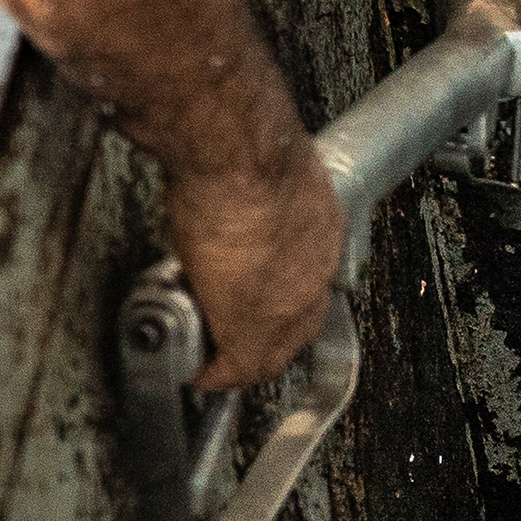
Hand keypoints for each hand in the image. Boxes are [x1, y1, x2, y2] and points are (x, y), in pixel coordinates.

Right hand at [169, 149, 343, 390]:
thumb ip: (257, 187)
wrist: (239, 157)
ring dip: (241, 357)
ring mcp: (289, 303)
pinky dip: (214, 373)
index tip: (255, 300)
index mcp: (323, 227)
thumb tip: (230, 180)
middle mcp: (317, 270)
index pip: (308, 280)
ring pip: (272, 348)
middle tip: (232, 338)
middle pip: (299, 324)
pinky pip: (238, 366)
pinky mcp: (252, 327)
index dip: (279, 298)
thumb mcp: (267, 167)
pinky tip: (197, 372)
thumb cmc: (245, 146)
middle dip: (268, 336)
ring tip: (211, 356)